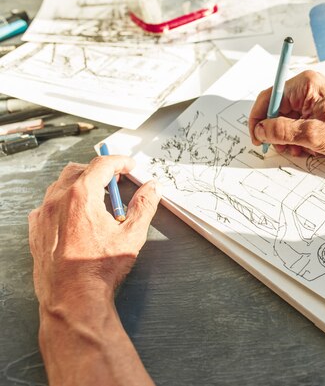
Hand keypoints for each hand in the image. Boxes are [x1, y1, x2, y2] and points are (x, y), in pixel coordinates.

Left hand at [29, 156, 160, 312]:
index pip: (101, 165)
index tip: (129, 166)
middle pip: (79, 170)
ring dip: (81, 185)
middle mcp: (58, 201)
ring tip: (98, 200)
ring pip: (61, 186)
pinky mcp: (36, 230)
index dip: (119, 162)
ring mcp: (43, 215)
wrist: (73, 298)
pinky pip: (48, 205)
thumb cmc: (99, 269)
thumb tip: (152, 189)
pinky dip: (65, 202)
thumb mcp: (132, 235)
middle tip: (116, 181)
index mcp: (81, 196)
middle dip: (99, 171)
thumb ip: (143, 206)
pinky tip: (77, 217)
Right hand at [248, 70, 324, 157]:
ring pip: (288, 121)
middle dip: (278, 133)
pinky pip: (300, 124)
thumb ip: (282, 131)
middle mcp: (308, 88)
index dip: (258, 119)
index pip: (268, 97)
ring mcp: (314, 100)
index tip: (257, 137)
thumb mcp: (312, 134)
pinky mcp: (320, 111)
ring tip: (303, 150)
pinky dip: (301, 139)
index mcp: (305, 85)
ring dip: (290, 139)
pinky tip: (311, 148)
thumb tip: (261, 130)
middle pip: (277, 111)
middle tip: (285, 149)